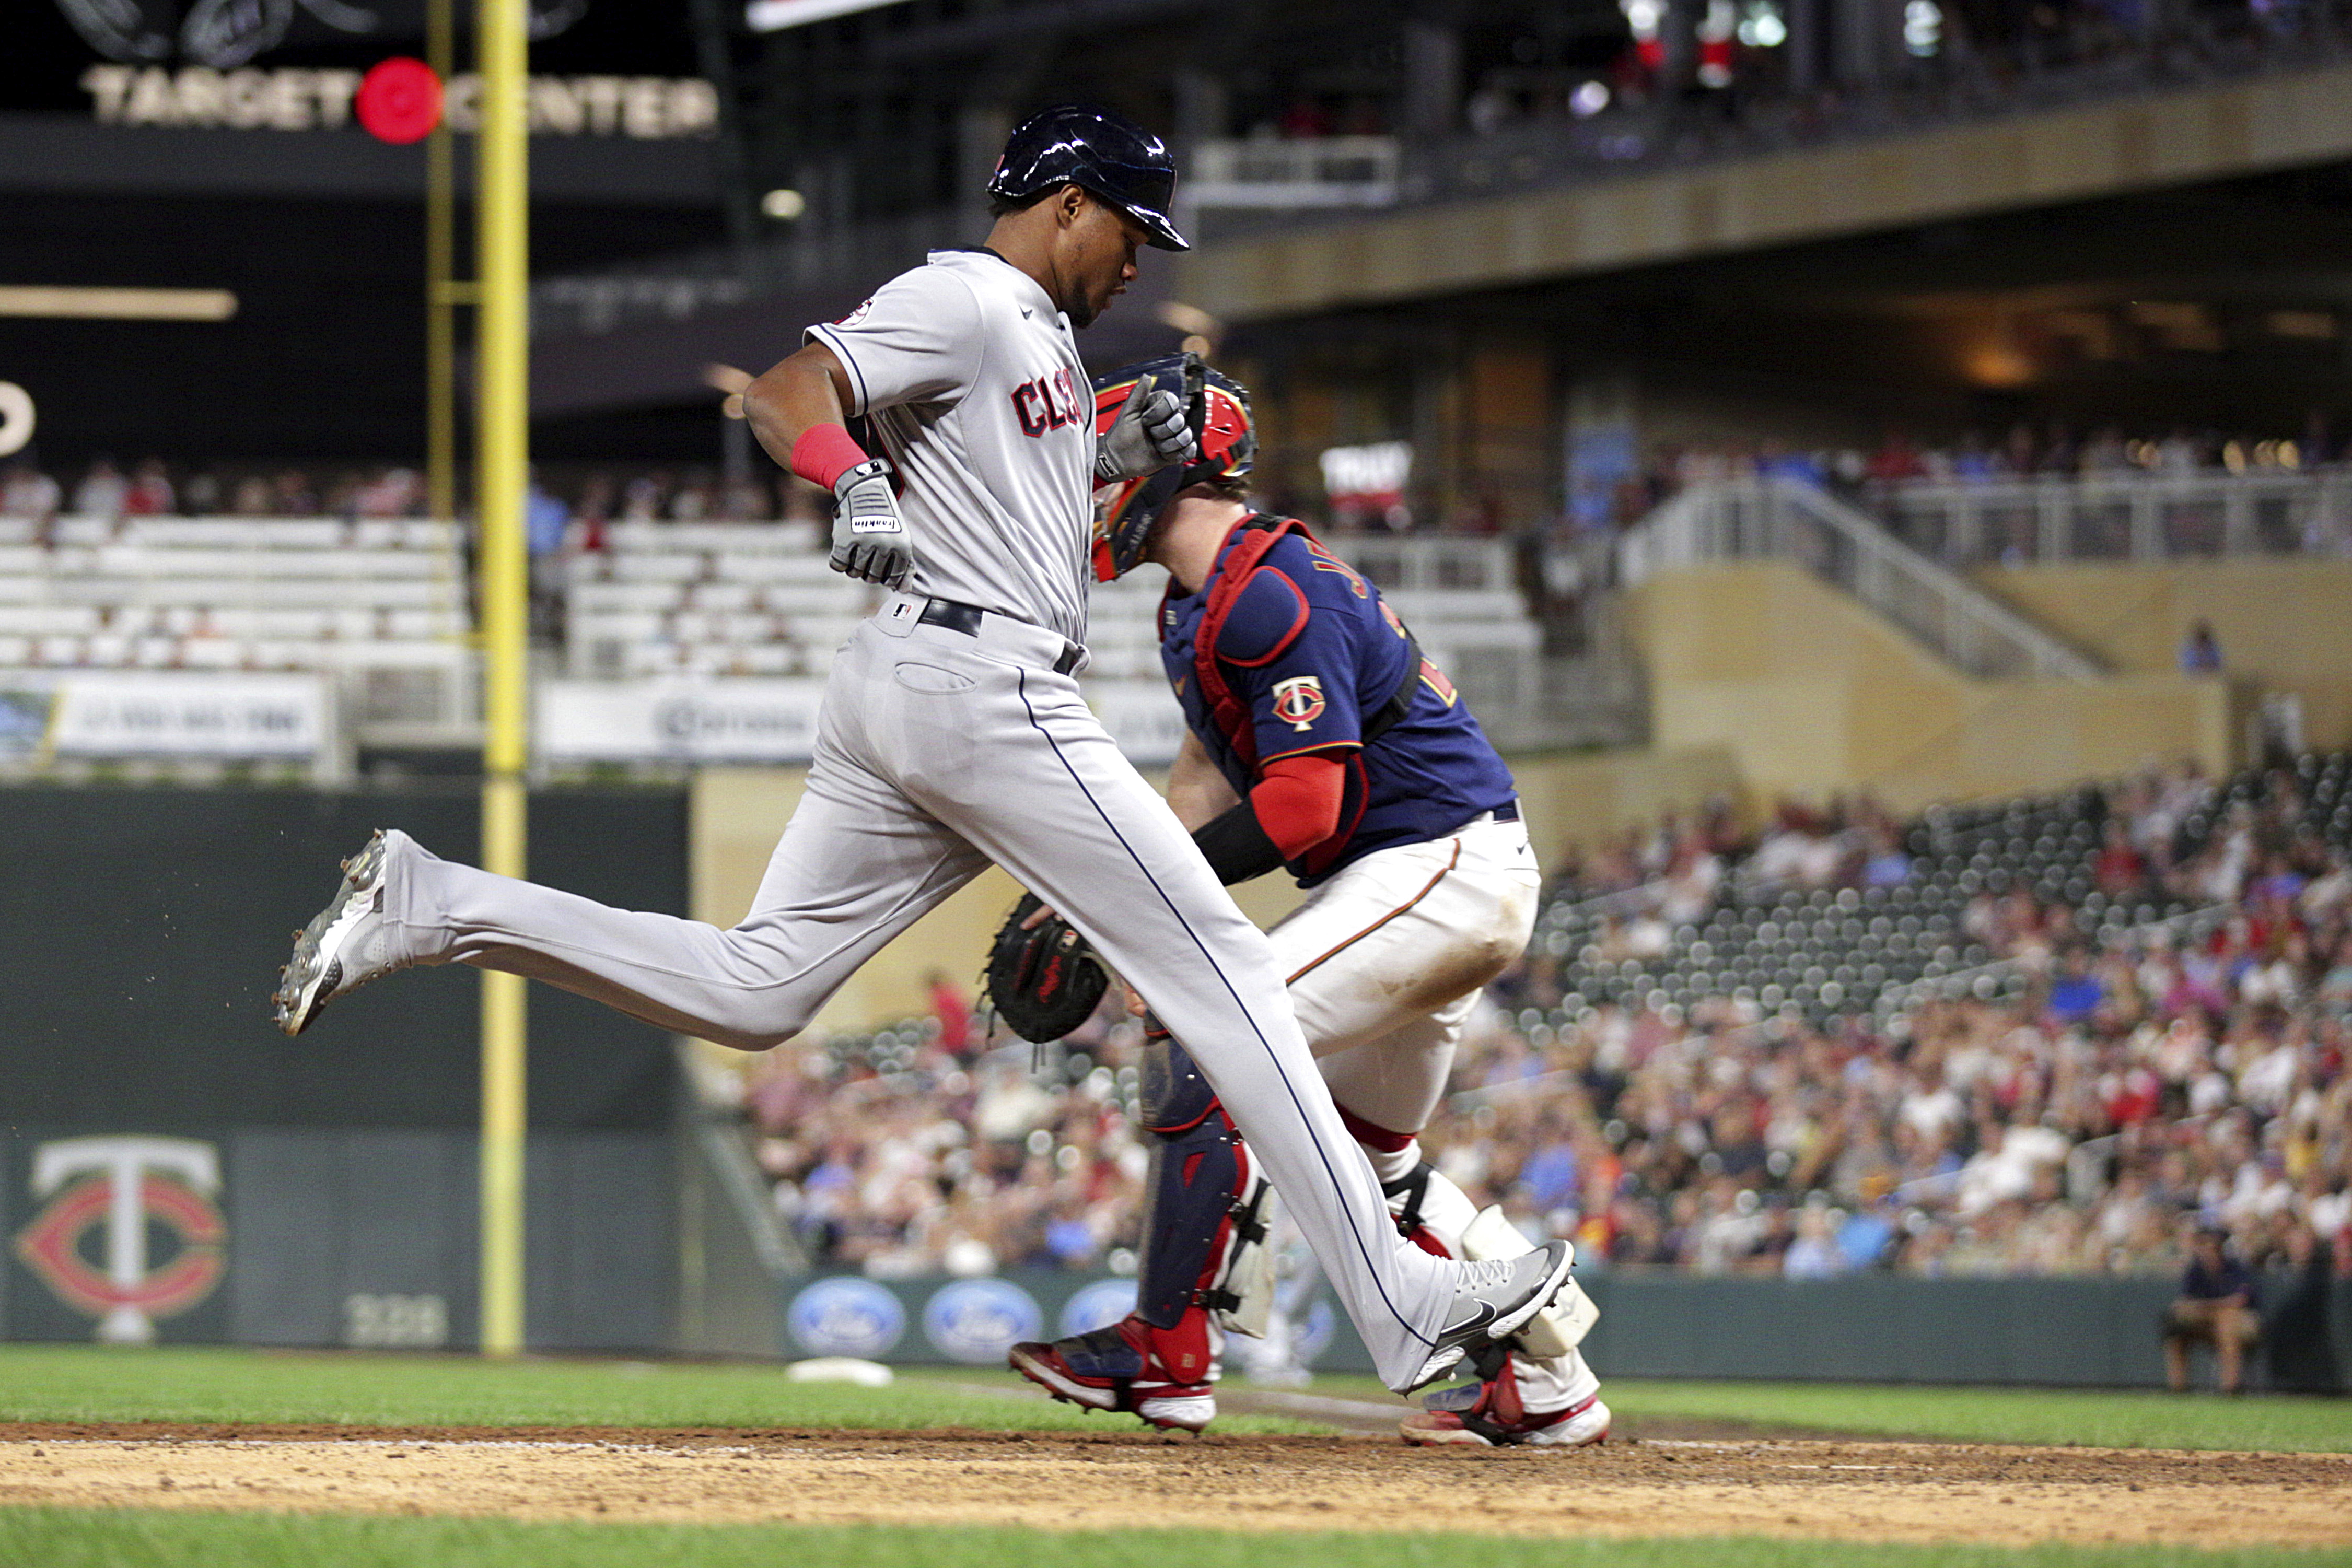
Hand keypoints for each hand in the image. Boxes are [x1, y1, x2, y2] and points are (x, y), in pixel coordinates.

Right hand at [829, 457, 910, 584]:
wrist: (865, 491)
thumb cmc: (885, 518)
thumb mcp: (901, 537)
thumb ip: (905, 565)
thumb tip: (904, 591)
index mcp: (901, 546)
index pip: (893, 577)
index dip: (885, 577)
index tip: (881, 568)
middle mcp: (883, 546)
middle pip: (873, 578)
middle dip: (869, 573)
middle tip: (867, 559)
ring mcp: (863, 543)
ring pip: (855, 573)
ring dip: (854, 567)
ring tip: (856, 553)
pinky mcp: (844, 540)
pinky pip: (838, 565)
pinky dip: (839, 563)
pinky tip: (845, 552)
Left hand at [1094, 373, 1192, 483]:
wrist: (1117, 460)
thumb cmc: (1120, 435)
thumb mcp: (1128, 412)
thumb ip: (1138, 394)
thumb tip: (1147, 376)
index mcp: (1157, 408)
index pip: (1171, 402)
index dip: (1159, 412)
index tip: (1145, 420)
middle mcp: (1168, 421)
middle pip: (1179, 420)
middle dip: (1162, 430)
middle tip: (1149, 434)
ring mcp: (1173, 437)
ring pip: (1185, 436)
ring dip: (1168, 444)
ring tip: (1155, 446)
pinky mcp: (1176, 453)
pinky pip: (1189, 450)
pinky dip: (1179, 453)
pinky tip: (1166, 454)